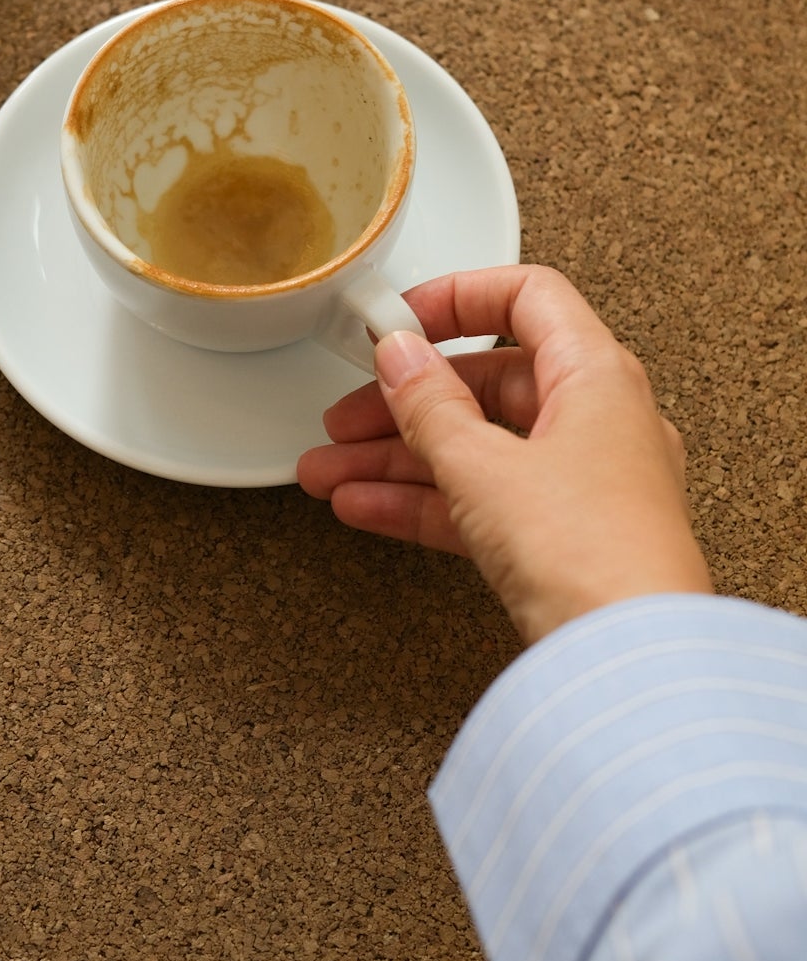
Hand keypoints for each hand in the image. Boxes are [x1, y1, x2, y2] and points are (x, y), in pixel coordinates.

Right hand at [298, 265, 711, 645]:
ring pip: (477, 448)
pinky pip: (481, 503)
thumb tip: (401, 358)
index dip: (456, 297)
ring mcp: (583, 484)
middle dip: (405, 401)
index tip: (400, 320)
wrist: (629, 663)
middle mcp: (598, 422)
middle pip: (488, 383)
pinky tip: (365, 506)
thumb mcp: (483, 466)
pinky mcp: (564, 541)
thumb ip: (429, 406)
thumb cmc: (594, 555)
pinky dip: (423, 502)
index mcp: (597, 376)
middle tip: (350, 411)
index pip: (526, 298)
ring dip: (398, 458)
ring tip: (330, 469)